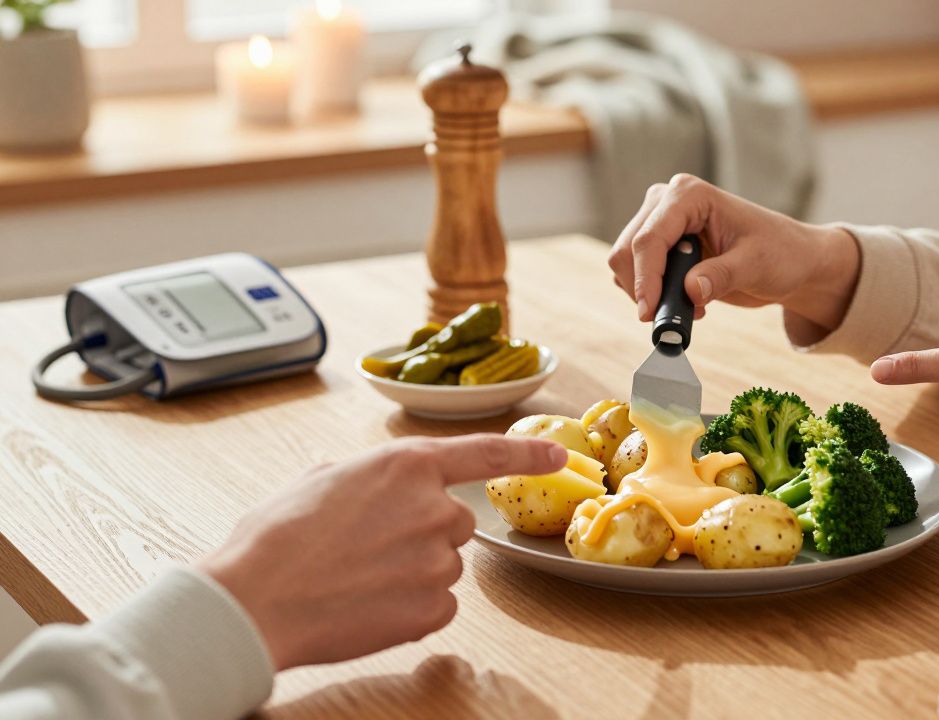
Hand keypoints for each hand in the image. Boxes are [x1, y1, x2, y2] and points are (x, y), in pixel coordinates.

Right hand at [198, 435, 565, 669]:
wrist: (257, 599)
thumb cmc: (276, 538)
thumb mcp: (321, 479)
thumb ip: (368, 475)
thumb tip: (372, 487)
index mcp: (406, 466)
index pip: (485, 453)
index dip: (527, 454)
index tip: (559, 456)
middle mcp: (433, 508)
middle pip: (454, 522)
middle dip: (420, 533)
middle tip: (368, 548)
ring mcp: (438, 560)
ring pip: (443, 565)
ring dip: (413, 571)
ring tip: (358, 578)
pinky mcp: (434, 607)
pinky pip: (440, 605)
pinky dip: (412, 607)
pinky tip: (369, 604)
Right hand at [607, 173, 859, 332]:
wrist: (791, 261)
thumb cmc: (781, 254)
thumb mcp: (756, 266)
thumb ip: (721, 276)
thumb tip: (689, 291)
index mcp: (688, 195)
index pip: (649, 238)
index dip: (644, 279)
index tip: (650, 315)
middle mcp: (666, 202)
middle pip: (627, 250)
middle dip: (644, 289)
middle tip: (676, 318)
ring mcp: (660, 223)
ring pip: (624, 264)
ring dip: (650, 294)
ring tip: (695, 307)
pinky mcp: (660, 246)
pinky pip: (634, 274)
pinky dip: (653, 295)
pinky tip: (689, 301)